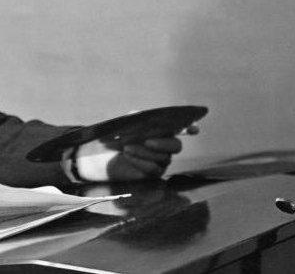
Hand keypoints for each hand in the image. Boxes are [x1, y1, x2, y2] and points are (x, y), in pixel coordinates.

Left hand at [74, 125, 196, 181]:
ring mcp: (160, 161)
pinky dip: (141, 161)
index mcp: (162, 130)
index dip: (190, 128)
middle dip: (164, 143)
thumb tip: (147, 118)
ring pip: (164, 158)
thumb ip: (139, 119)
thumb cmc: (115, 136)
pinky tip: (128, 156)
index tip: (193, 129)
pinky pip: (154, 169)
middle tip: (147, 140)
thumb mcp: (126, 124)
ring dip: (145, 152)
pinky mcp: (152, 175)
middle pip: (176, 146)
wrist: (100, 156)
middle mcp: (165, 146)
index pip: (182, 128)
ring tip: (126, 147)